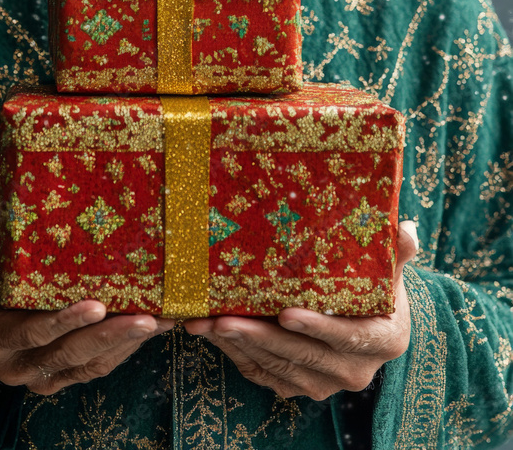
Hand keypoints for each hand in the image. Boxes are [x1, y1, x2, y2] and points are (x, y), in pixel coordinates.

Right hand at [0, 171, 173, 394]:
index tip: (98, 305)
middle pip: (67, 354)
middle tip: (146, 318)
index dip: (65, 321)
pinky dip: (120, 353)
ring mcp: (37, 376)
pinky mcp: (56, 380)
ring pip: (86, 365)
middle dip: (109, 336)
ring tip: (159, 322)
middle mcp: (14, 364)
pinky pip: (92, 370)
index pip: (32, 330)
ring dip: (124, 344)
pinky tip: (146, 332)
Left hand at [184, 220, 417, 399]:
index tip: (286, 313)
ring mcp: (327, 383)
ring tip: (207, 323)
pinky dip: (237, 355)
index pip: (347, 336)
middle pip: (302, 355)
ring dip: (240, 345)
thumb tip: (408, 227)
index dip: (317, 327)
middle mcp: (356, 371)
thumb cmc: (376, 286)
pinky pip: (264, 375)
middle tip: (224, 318)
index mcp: (383, 341)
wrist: (367, 318)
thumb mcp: (388, 267)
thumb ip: (397, 250)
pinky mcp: (300, 386)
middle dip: (259, 337)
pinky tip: (213, 334)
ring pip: (278, 367)